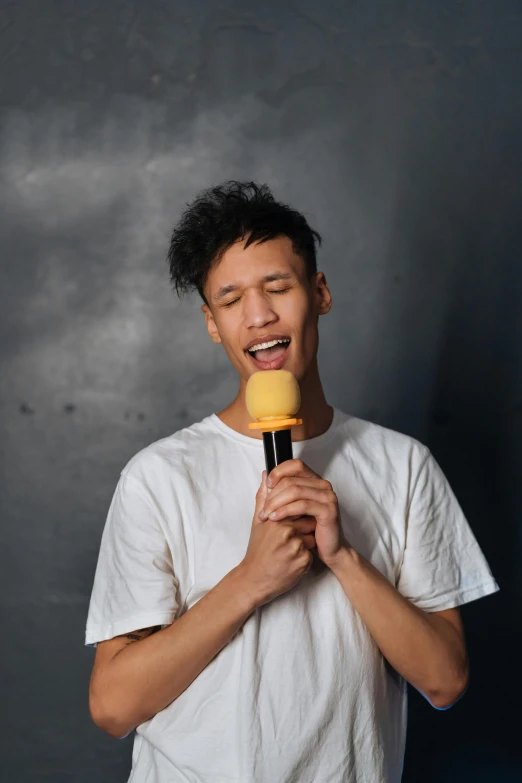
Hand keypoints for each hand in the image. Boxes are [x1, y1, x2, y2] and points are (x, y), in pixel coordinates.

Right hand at [238, 471, 313, 607]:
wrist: (254, 580)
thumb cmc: (257, 551)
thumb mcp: (257, 522)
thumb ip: (263, 497)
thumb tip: (266, 475)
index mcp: (276, 519)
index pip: (298, 507)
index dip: (295, 516)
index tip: (288, 524)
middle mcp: (287, 531)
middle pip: (308, 521)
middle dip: (303, 529)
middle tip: (287, 541)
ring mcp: (296, 547)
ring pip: (312, 536)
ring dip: (306, 543)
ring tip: (288, 551)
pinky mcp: (304, 561)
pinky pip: (313, 552)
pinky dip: (306, 556)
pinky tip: (292, 561)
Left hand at [259, 459, 349, 567]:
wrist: (328, 550)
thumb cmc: (308, 530)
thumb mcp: (288, 509)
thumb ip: (276, 493)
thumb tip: (265, 474)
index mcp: (314, 481)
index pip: (295, 465)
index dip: (279, 472)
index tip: (267, 485)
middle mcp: (323, 485)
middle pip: (291, 480)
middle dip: (272, 495)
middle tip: (262, 510)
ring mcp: (327, 496)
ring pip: (295, 491)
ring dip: (275, 503)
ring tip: (266, 516)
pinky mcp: (328, 510)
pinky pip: (302, 505)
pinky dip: (285, 510)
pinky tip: (275, 518)